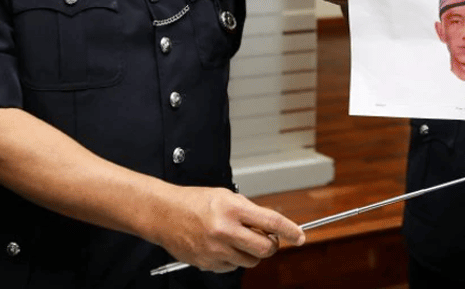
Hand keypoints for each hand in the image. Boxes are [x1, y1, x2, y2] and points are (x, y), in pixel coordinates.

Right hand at [152, 186, 304, 272]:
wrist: (164, 214)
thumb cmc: (194, 202)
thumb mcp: (226, 197)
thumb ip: (249, 211)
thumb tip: (271, 226)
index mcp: (232, 209)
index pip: (272, 222)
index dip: (291, 230)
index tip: (300, 236)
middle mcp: (225, 231)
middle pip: (265, 249)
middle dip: (272, 245)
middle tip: (267, 238)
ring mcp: (216, 250)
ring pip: (251, 261)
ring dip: (252, 252)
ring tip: (240, 238)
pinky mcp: (209, 264)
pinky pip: (233, 267)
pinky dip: (235, 258)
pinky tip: (224, 245)